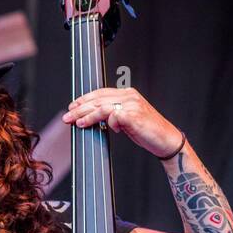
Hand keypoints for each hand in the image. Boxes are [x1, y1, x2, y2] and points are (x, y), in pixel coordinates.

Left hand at [62, 86, 182, 158]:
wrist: (165, 140)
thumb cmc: (147, 131)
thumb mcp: (127, 120)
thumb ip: (113, 115)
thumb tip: (95, 118)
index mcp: (127, 94)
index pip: (101, 93)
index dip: (85, 99)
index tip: (72, 106)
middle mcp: (129, 96)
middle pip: (98, 99)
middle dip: (80, 108)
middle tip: (67, 116)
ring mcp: (132, 105)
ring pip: (102, 106)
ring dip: (87, 115)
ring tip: (77, 122)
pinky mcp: (133, 116)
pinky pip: (114, 116)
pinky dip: (108, 123)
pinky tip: (109, 129)